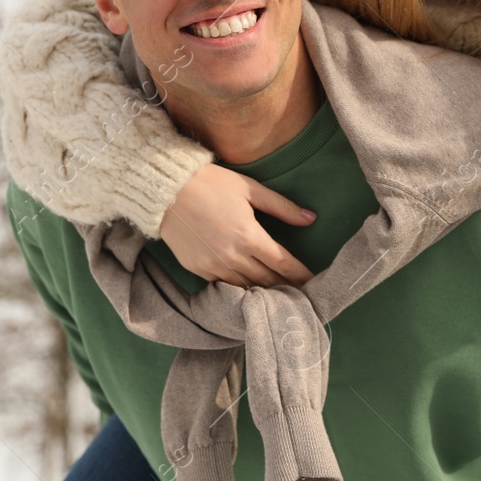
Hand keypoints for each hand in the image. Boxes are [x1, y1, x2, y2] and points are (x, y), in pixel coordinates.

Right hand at [160, 164, 315, 286]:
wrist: (165, 190)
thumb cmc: (210, 183)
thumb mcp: (249, 188)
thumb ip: (282, 207)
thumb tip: (310, 218)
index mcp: (249, 235)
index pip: (283, 263)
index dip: (301, 275)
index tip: (314, 282)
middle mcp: (232, 256)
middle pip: (268, 280)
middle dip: (287, 287)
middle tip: (301, 293)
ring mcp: (213, 266)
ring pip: (246, 287)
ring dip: (264, 292)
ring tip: (279, 296)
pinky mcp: (197, 270)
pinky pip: (224, 285)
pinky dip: (239, 288)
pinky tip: (249, 289)